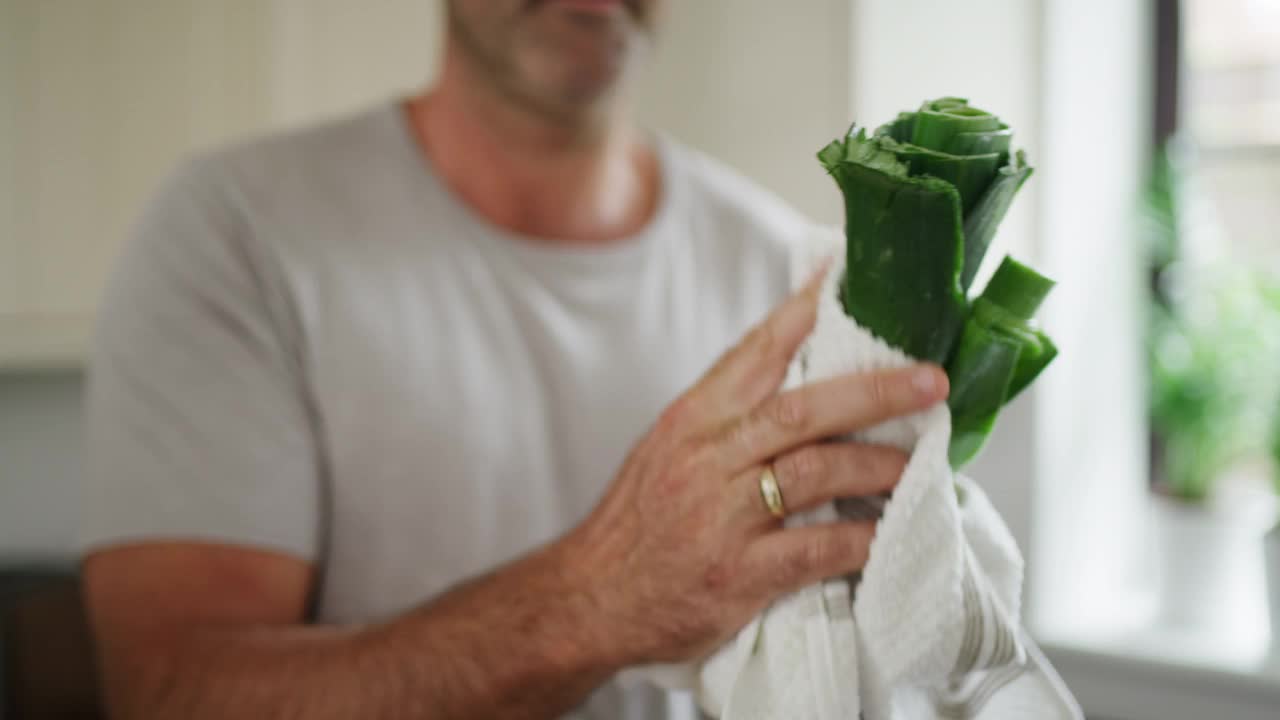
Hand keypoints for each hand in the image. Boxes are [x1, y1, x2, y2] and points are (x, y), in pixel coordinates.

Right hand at [557, 266, 949, 665]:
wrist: (591, 599)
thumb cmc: (637, 521)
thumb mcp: (667, 448)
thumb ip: (724, 411)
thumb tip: (791, 365)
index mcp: (691, 420)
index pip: (754, 353)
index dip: (805, 315)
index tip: (846, 282)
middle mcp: (706, 459)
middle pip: (802, 410)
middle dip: (874, 392)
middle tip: (930, 382)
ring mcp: (723, 517)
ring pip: (815, 472)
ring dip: (877, 464)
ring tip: (918, 463)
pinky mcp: (739, 574)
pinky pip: (815, 549)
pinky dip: (860, 539)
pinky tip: (889, 532)